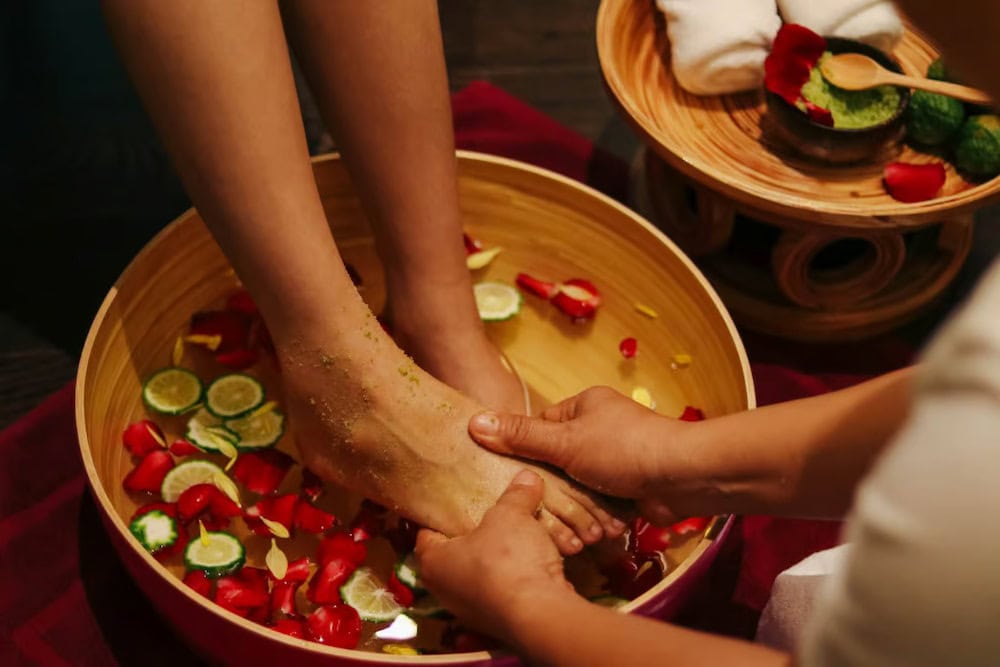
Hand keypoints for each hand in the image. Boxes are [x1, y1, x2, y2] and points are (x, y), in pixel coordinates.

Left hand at [415, 470, 574, 636]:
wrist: (538, 614)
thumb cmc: (507, 558)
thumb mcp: (511, 515)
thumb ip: (516, 495)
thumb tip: (527, 476)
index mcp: (433, 562)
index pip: (427, 533)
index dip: (441, 515)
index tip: (454, 501)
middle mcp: (445, 591)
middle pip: (456, 555)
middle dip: (474, 536)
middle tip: (489, 515)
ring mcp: (471, 612)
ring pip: (481, 576)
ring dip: (498, 559)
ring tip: (517, 537)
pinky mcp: (498, 623)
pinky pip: (504, 592)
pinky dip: (515, 578)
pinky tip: (532, 563)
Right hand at [467, 387, 696, 520]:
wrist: (683, 477)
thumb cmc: (623, 449)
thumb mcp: (565, 441)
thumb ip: (521, 436)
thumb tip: (473, 422)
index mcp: (584, 406)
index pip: (540, 427)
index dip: (525, 451)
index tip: (511, 475)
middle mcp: (599, 429)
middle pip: (558, 461)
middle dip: (555, 486)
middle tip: (537, 506)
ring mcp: (614, 460)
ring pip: (578, 486)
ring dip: (577, 506)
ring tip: (568, 523)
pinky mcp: (627, 487)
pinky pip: (599, 502)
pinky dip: (597, 515)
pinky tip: (590, 530)